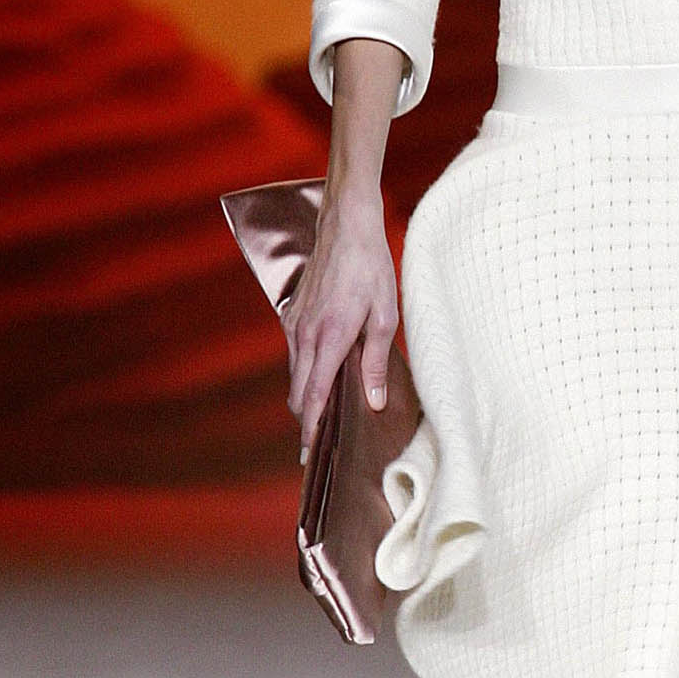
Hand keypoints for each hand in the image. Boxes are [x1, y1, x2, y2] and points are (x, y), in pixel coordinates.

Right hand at [284, 182, 397, 462]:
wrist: (346, 223)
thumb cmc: (371, 266)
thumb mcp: (385, 315)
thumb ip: (375, 361)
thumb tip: (373, 401)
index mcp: (329, 337)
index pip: (313, 395)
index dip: (310, 427)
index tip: (309, 454)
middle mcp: (304, 334)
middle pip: (298, 391)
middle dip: (306, 420)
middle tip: (318, 447)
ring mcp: (294, 322)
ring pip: (295, 373)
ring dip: (306, 396)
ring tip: (323, 418)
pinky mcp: (293, 312)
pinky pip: (295, 353)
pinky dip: (304, 372)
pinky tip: (323, 378)